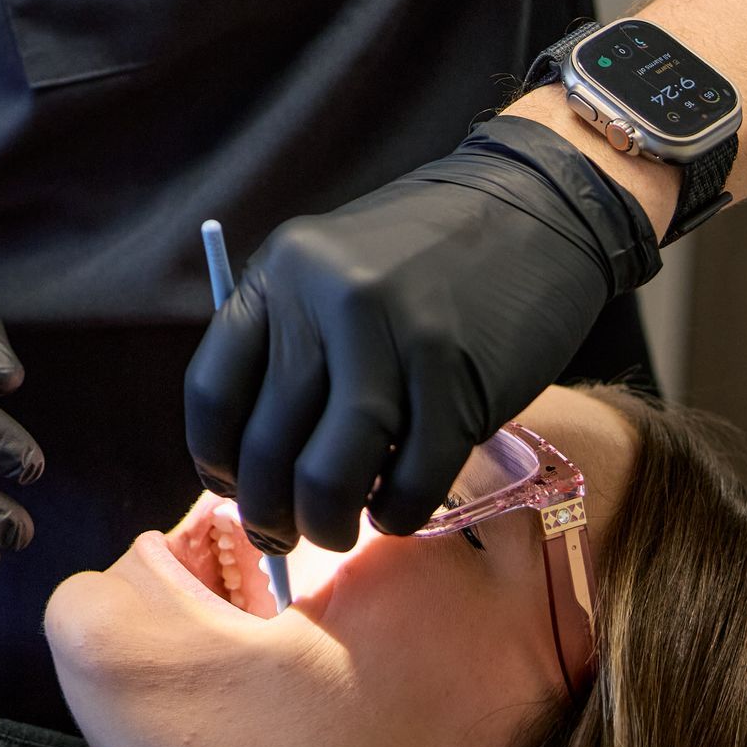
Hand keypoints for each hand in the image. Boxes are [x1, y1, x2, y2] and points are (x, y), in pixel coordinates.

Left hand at [183, 120, 660, 552]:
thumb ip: (289, 347)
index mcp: (281, 272)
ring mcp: (394, 340)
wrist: (532, 209)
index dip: (214, 460)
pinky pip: (411, 481)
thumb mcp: (330, 270)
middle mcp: (326, 302)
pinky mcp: (457, 380)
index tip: (232, 491)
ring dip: (326, 524)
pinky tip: (396, 509)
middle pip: (267, 444)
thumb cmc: (422, 255)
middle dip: (268, 513)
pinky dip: (397, 514)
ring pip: (331, 473)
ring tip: (336, 531)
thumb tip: (253, 470)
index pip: (213, 391)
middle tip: (282, 537)